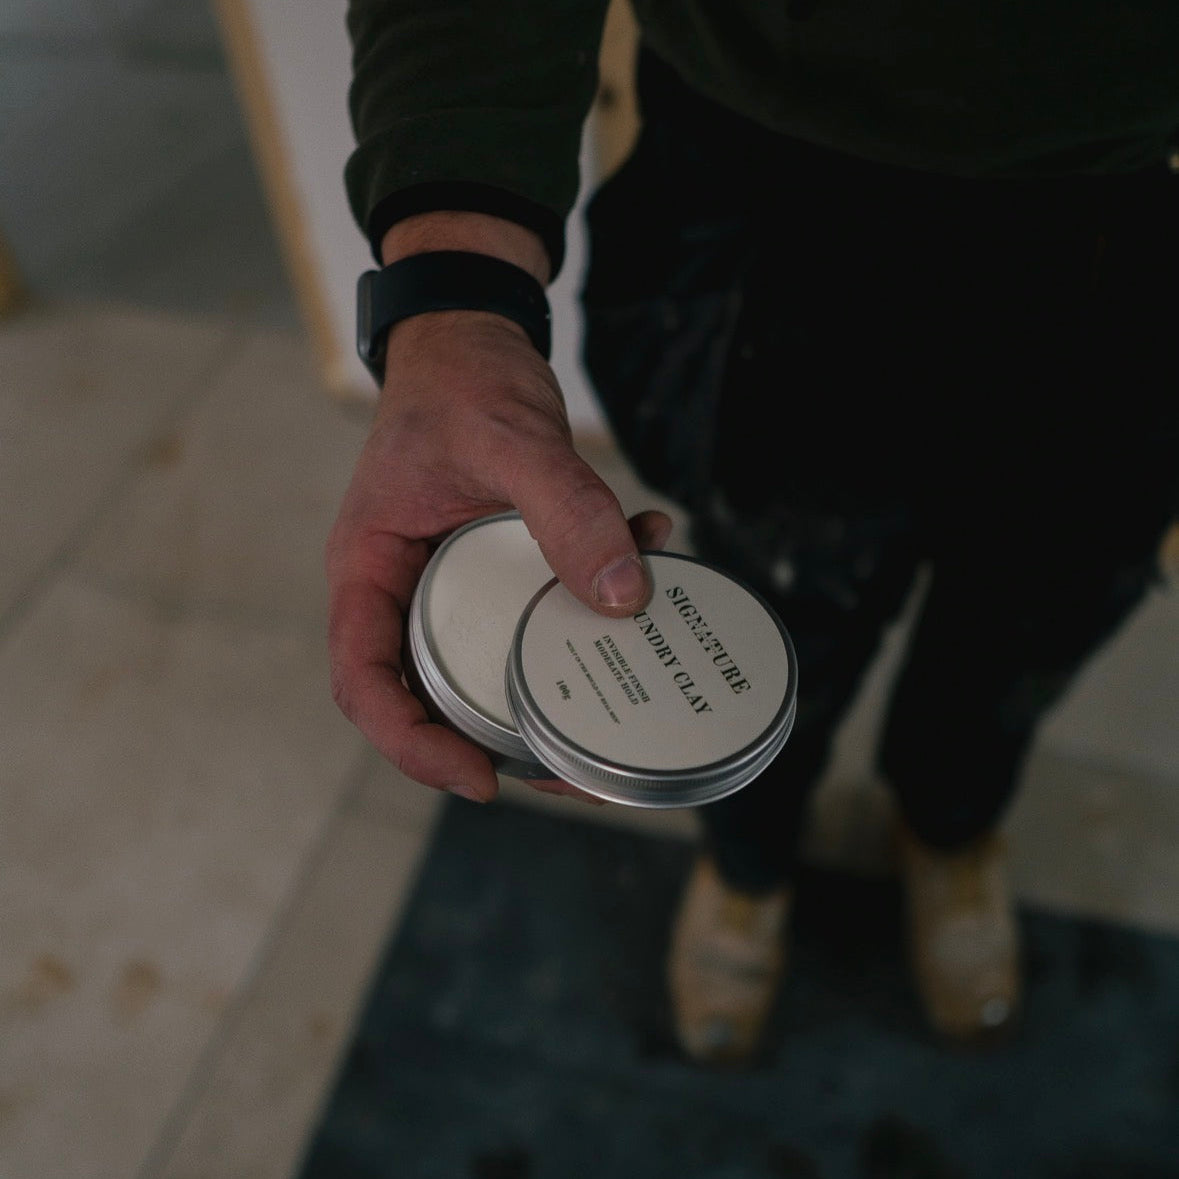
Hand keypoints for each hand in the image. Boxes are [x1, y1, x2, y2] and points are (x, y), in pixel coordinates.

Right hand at [325, 306, 672, 805]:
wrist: (472, 341)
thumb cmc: (460, 382)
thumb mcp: (510, 439)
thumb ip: (565, 508)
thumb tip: (625, 596)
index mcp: (368, 569)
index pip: (364, 681)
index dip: (412, 745)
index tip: (478, 777)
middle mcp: (400, 590)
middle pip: (428, 697)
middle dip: (495, 745)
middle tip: (571, 771)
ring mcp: (447, 587)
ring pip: (487, 670)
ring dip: (551, 696)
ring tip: (619, 716)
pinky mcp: (494, 574)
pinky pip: (533, 616)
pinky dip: (586, 613)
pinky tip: (648, 576)